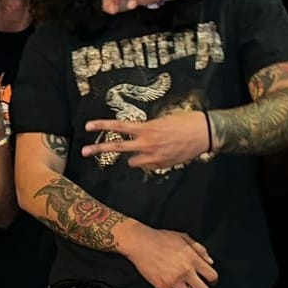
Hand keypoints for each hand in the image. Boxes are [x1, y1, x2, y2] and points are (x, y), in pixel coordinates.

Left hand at [81, 107, 211, 170]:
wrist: (204, 133)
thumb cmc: (185, 122)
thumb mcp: (162, 121)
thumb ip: (147, 130)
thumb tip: (139, 138)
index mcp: (146, 129)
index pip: (119, 127)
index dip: (102, 126)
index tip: (88, 125)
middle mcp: (146, 144)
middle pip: (117, 147)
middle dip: (98, 149)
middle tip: (83, 151)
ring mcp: (153, 157)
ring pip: (132, 161)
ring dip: (135, 156)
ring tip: (150, 148)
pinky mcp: (160, 166)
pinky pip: (147, 165)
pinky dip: (150, 161)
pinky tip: (163, 153)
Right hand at [124, 225, 216, 287]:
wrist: (140, 243)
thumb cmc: (162, 238)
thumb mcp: (184, 237)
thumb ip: (199, 249)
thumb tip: (210, 262)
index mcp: (193, 258)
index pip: (212, 276)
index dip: (213, 280)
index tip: (209, 281)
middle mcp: (185, 271)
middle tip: (198, 287)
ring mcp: (173, 280)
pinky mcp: (162, 286)